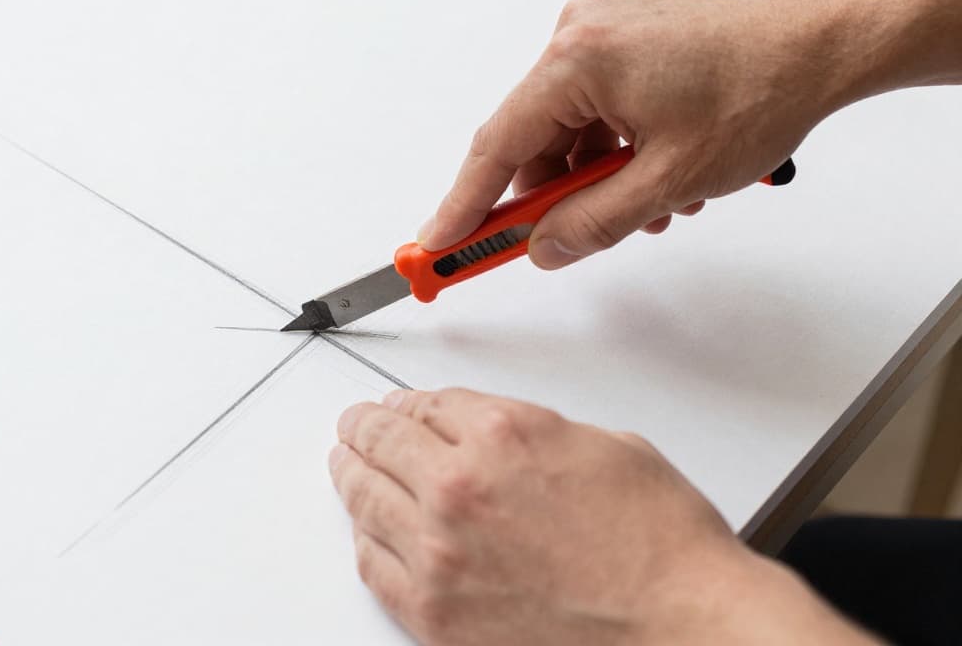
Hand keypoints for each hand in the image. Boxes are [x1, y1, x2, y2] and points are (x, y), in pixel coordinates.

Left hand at [330, 389, 874, 644]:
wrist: (680, 624)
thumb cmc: (661, 548)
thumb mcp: (607, 447)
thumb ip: (538, 433)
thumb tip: (508, 437)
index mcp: (504, 433)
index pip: (429, 405)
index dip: (408, 402)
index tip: (399, 406)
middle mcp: (460, 486)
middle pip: (383, 441)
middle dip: (365, 428)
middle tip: (354, 426)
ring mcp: (440, 551)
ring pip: (365, 497)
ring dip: (351, 474)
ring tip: (346, 465)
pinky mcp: (434, 611)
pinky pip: (374, 565)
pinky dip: (365, 540)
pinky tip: (367, 531)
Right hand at [418, 0, 842, 268]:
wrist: (824, 43)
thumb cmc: (761, 88)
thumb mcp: (668, 180)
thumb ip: (593, 223)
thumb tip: (544, 248)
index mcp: (576, 59)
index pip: (497, 146)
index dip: (464, 205)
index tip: (435, 246)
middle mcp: (580, 36)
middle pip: (532, 141)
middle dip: (551, 200)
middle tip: (549, 247)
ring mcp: (603, 35)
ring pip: (569, 132)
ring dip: (595, 181)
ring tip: (649, 208)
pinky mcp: (627, 43)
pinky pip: (596, 113)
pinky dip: (615, 153)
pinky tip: (656, 178)